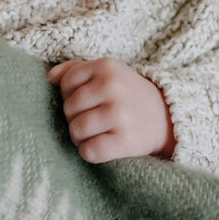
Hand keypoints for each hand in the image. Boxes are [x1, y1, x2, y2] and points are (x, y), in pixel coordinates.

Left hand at [48, 59, 175, 162]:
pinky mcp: (126, 140)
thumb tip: (50, 77)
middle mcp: (113, 87)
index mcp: (106, 66)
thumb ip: (77, 69)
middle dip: (74, 118)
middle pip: (69, 108)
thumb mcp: (108, 72)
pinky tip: (100, 147)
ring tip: (94, 134)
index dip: (70, 95)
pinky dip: (90, 153)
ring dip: (80, 137)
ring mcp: (120, 114)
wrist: (168, 117)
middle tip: (91, 120)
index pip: (66, 83)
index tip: (86, 102)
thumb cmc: (128, 94)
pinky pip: (89, 151)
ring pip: (76, 130)